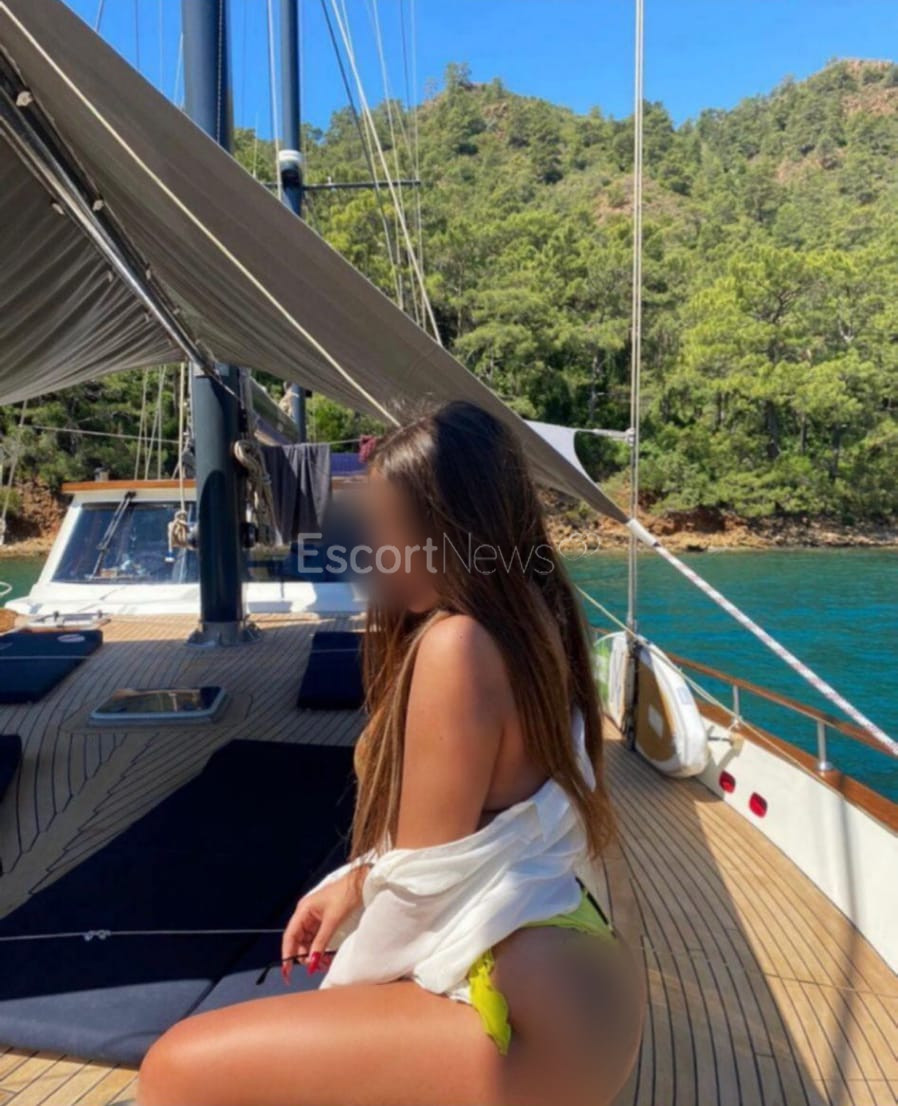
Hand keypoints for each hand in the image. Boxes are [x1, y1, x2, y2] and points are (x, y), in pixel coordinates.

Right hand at [280, 867, 367, 983]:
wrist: (360, 884)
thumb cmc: (344, 896)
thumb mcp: (332, 921)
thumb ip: (321, 942)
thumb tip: (312, 962)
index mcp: (303, 910)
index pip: (290, 936)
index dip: (287, 954)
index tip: (287, 970)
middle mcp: (305, 914)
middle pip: (298, 940)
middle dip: (304, 956)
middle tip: (314, 968)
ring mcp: (313, 918)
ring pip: (307, 941)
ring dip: (313, 954)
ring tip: (323, 965)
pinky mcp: (322, 921)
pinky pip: (316, 938)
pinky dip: (320, 948)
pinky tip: (326, 957)